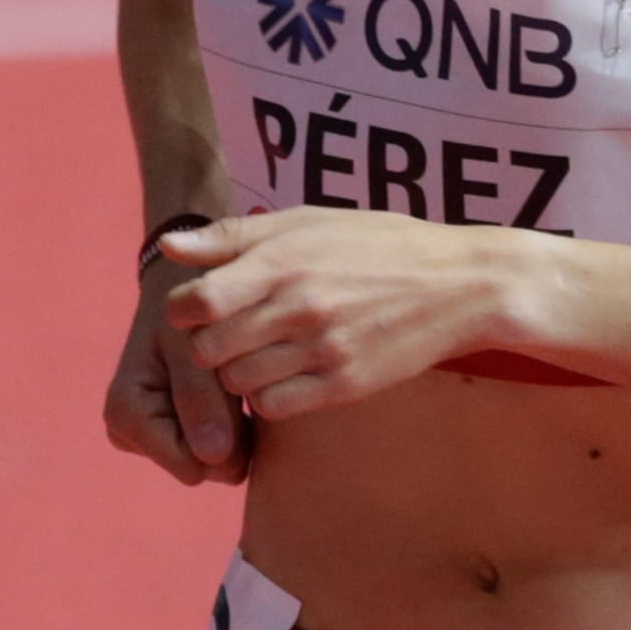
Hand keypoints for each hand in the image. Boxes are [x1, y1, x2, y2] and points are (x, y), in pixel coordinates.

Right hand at [103, 260, 247, 483]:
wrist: (189, 281)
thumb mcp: (191, 340)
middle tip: (240, 380)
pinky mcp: (178, 432)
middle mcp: (133, 433)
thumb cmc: (187, 304)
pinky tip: (240, 393)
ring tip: (238, 381)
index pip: (190, 464)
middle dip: (231, 430)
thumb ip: (200, 397)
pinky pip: (224, 450)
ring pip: (217, 462)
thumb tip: (211, 458)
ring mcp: (155, 436)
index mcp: (126, 413)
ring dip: (238, 426)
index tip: (239, 389)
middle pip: (204, 467)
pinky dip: (238, 423)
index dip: (226, 436)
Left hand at [158, 208, 519, 421]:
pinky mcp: (343, 385)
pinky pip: (272, 407)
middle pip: (208, 349)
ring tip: (264, 353)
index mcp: (284, 259)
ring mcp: (321, 349)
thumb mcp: (309, 222)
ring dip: (237, 373)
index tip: (203, 306)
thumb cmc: (379, 246)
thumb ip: (235, 235)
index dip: (186, 310)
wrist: (460, 286)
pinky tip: (287, 375)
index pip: (195, 302)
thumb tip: (169, 247)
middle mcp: (298, 305)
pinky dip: (268, 397)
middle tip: (232, 335)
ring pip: (237, 382)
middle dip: (208, 345)